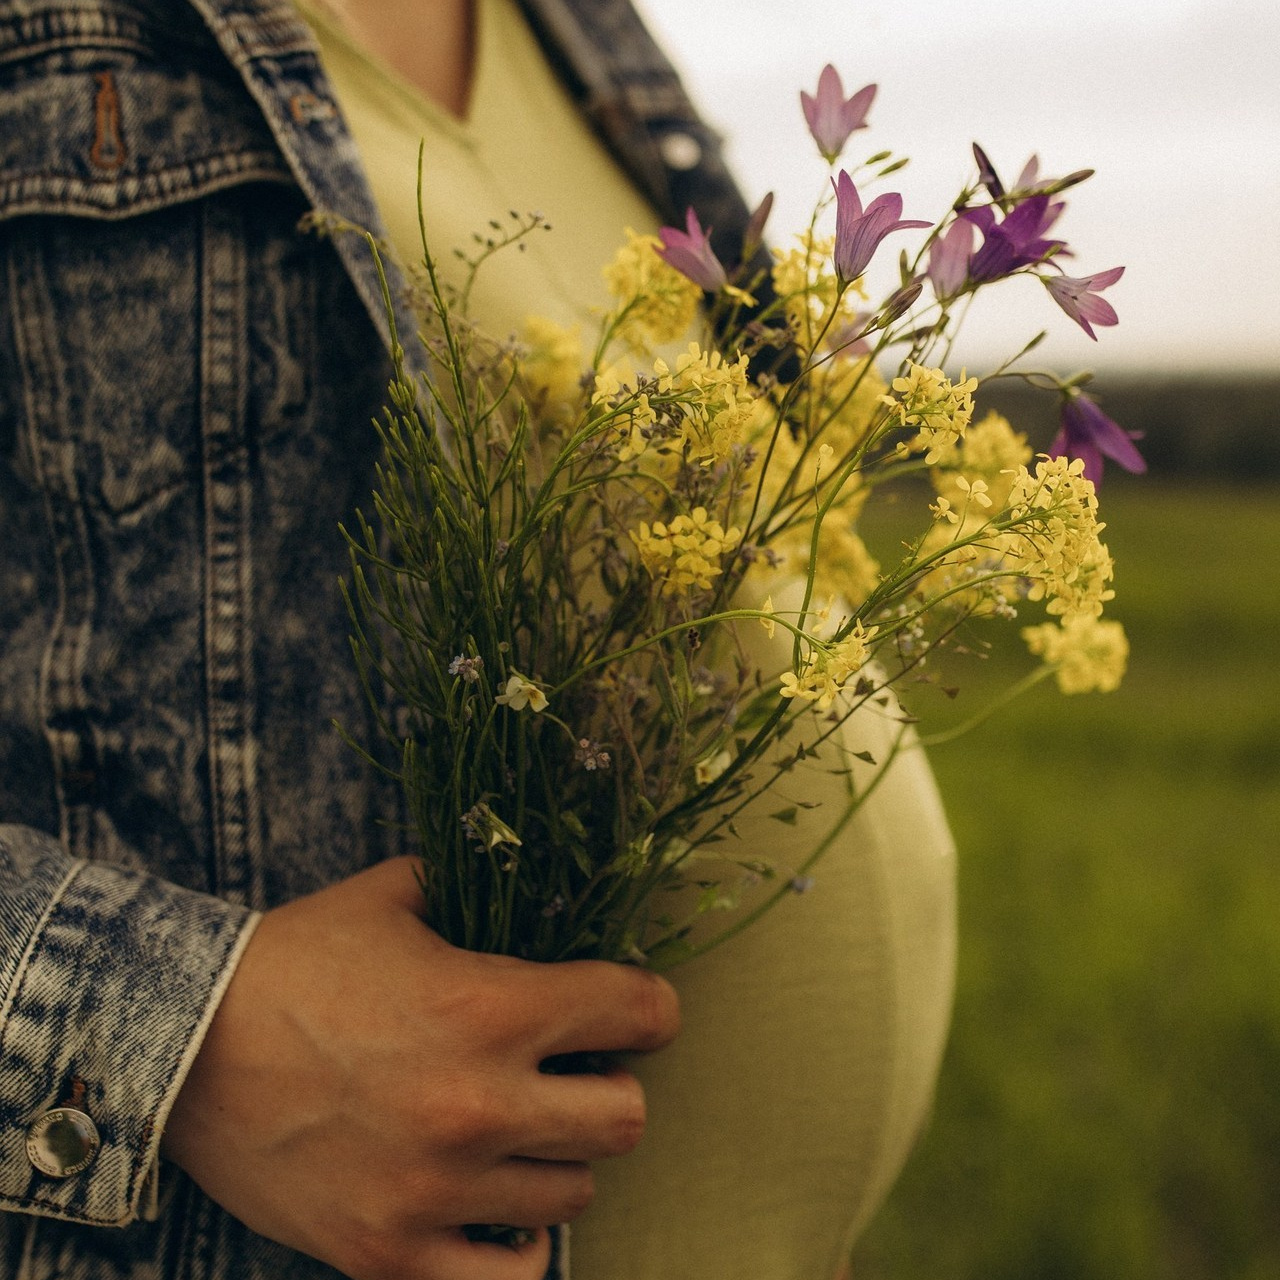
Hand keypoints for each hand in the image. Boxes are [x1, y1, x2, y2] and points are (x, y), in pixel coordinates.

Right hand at [161, 857, 679, 1279]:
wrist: (180, 1043)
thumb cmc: (294, 959)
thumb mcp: (394, 896)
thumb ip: (474, 885)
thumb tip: (530, 873)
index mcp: (490, 1007)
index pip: (639, 1012)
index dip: (650, 1005)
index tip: (638, 1009)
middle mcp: (478, 1104)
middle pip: (627, 1118)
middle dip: (614, 1087)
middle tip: (577, 1072)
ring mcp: (435, 1190)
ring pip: (574, 1194)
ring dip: (558, 1157)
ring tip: (521, 1130)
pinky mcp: (388, 1254)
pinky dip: (515, 1245)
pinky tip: (496, 1206)